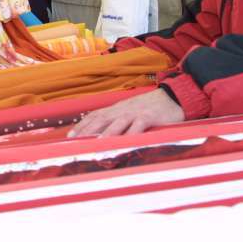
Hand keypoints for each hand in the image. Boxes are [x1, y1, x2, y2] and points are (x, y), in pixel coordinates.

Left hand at [68, 88, 184, 137]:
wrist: (172, 97)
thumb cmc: (149, 107)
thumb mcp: (129, 111)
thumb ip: (117, 119)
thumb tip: (102, 132)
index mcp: (116, 109)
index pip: (95, 115)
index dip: (82, 125)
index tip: (70, 135)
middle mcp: (122, 110)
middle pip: (101, 118)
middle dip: (87, 130)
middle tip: (76, 141)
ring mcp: (135, 113)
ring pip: (118, 122)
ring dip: (106, 133)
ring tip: (96, 144)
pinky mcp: (150, 117)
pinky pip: (139, 126)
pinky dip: (131, 134)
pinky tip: (125, 142)